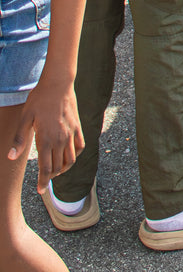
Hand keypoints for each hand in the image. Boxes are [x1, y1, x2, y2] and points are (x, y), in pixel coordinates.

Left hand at [8, 77, 83, 191]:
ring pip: (70, 160)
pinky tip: (68, 155)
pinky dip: (75, 155)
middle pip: (57, 167)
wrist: (58, 83)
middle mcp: (60, 139)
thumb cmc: (39, 99)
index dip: (43, 182)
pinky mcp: (78, 127)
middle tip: (45, 180)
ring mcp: (71, 133)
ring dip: (63, 169)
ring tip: (56, 170)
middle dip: (51, 177)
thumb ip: (19, 139)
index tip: (40, 190)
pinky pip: (80, 147)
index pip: (45, 168)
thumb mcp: (25, 118)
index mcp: (46, 139)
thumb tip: (11, 157)